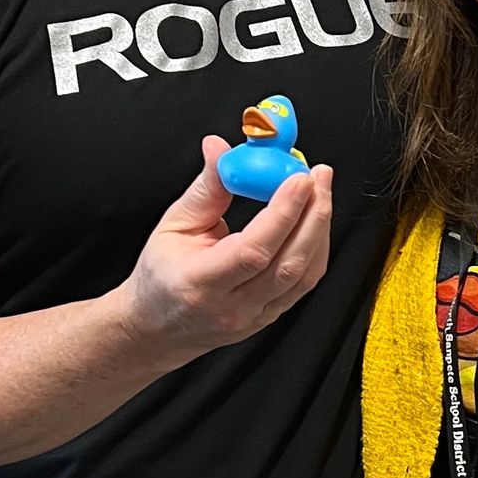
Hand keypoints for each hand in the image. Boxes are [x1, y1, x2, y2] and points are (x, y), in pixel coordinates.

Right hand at [124, 138, 332, 357]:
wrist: (158, 328)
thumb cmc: (160, 279)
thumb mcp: (173, 226)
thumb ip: (205, 189)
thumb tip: (220, 149)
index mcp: (200, 283)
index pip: (253, 250)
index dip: (283, 212)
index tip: (298, 179)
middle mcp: (232, 306)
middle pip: (288, 262)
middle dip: (312, 213)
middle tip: (318, 175)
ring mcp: (255, 316)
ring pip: (304, 274)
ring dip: (320, 227)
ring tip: (320, 190)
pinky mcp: (270, 316)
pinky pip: (305, 282)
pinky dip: (316, 248)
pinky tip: (315, 221)